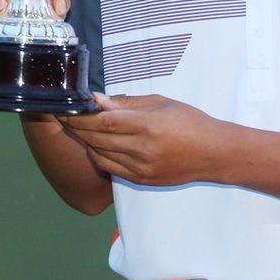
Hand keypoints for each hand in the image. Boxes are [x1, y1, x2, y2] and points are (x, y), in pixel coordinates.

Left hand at [60, 93, 225, 185]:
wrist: (213, 153)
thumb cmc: (190, 122)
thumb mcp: (161, 103)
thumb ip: (127, 103)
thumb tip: (98, 100)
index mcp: (148, 126)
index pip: (103, 122)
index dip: (81, 116)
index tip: (67, 108)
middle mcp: (142, 150)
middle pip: (97, 139)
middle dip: (77, 127)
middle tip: (66, 115)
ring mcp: (141, 168)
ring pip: (99, 155)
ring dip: (86, 142)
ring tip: (81, 128)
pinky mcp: (141, 180)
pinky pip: (110, 168)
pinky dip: (99, 155)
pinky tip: (98, 144)